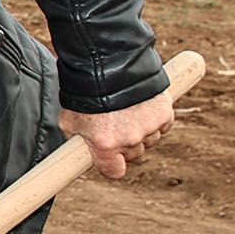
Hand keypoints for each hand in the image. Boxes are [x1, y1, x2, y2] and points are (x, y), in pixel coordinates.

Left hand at [60, 92, 176, 181]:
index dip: (112, 165)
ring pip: (150, 140)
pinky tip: (143, 105)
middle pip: (134, 155)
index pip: (114, 171)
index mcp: (105, 145)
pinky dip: (156, 118)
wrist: (109, 61)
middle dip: (126, 145)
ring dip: (142, 131)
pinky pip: (163, 125)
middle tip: (117, 127)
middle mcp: (130, 139)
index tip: (109, 159)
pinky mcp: (165, 113)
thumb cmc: (85, 91)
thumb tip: (78, 148)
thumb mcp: (69, 119)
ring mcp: (149, 126)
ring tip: (129, 111)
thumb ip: (77, 137)